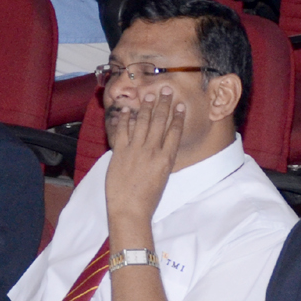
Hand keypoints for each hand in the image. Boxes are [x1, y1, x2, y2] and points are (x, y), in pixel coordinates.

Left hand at [105, 84, 184, 230]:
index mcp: (166, 159)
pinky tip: (126, 109)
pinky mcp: (120, 152)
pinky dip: (124, 118)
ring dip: (146, 106)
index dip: (178, 116)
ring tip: (149, 95)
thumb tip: (161, 149)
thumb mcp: (162, 179)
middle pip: (160, 121)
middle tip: (166, 90)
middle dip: (164, 103)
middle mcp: (153, 151)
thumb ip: (162, 162)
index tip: (180, 105)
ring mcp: (136, 150)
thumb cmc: (147, 200)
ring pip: (142, 122)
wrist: (130, 210)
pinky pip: (123, 130)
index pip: (175, 132)